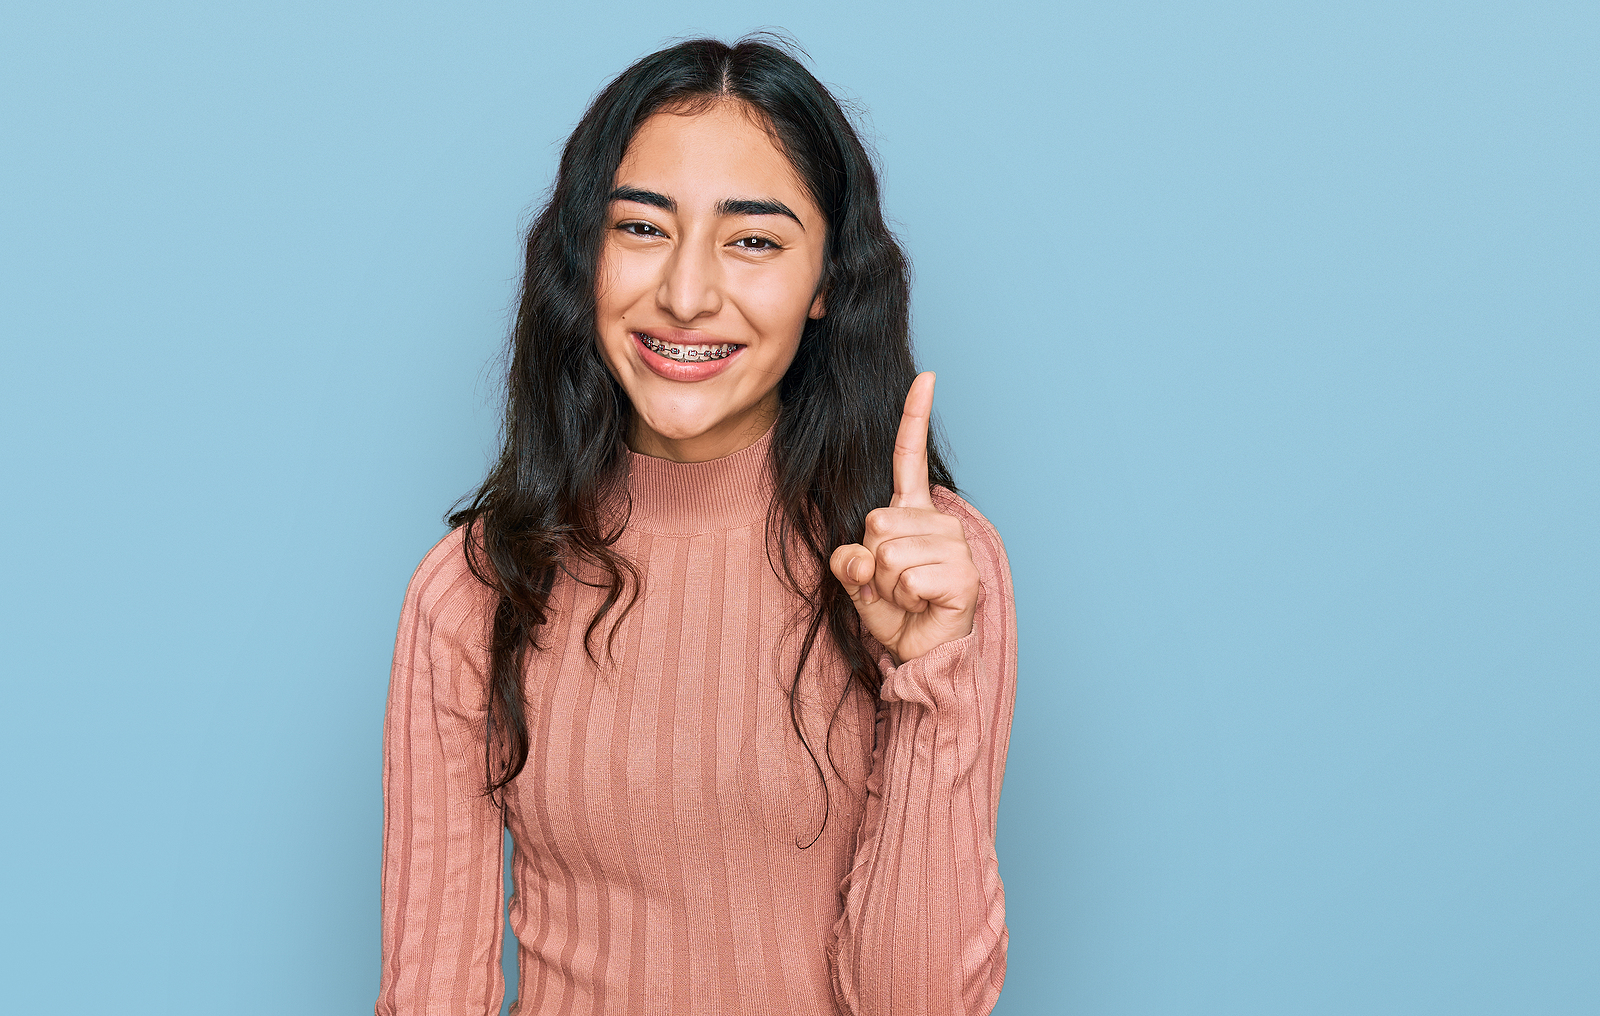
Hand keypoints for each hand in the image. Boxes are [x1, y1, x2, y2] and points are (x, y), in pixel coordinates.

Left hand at [829, 372, 979, 664]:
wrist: (923, 653)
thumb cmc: (894, 612)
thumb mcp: (856, 580)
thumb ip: (847, 559)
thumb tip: (864, 558)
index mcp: (913, 513)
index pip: (909, 459)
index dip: (915, 417)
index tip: (926, 376)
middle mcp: (938, 522)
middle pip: (875, 522)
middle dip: (870, 562)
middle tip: (891, 585)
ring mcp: (954, 547)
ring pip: (887, 553)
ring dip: (886, 586)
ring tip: (907, 598)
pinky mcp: (961, 576)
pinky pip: (906, 579)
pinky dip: (903, 600)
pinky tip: (922, 606)